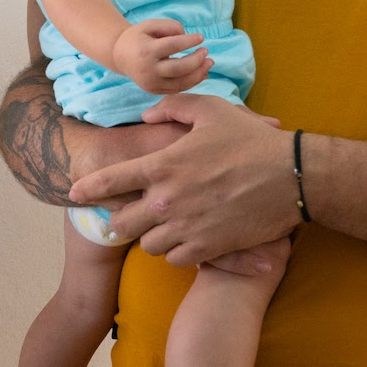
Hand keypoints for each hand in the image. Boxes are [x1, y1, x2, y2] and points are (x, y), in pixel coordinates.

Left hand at [68, 94, 299, 265]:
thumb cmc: (251, 140)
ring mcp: (185, 227)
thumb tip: (148, 115)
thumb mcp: (211, 110)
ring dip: (150, 238)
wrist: (293, 177)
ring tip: (161, 228)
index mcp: (161, 167)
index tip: (74, 193)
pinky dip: (175, 253)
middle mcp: (165, 201)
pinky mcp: (207, 248)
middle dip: (122, 220)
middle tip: (130, 216)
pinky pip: (174, 260)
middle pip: (122, 224)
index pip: (109, 181)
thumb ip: (173, 107)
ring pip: (147, 245)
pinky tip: (184, 241)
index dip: (87, 189)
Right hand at [111, 19, 209, 94]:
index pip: (172, 46)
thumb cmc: (138, 38)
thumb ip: (169, 26)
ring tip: (209, 62)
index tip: (201, 37)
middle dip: (196, 60)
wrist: (119, 56)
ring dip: (199, 73)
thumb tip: (187, 37)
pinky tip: (201, 72)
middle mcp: (148, 70)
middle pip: (179, 68)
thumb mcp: (150, 25)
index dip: (189, 41)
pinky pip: (177, 89)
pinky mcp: (154, 91)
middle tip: (206, 51)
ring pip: (181, 82)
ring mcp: (151, 83)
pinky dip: (192, 82)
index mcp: (145, 51)